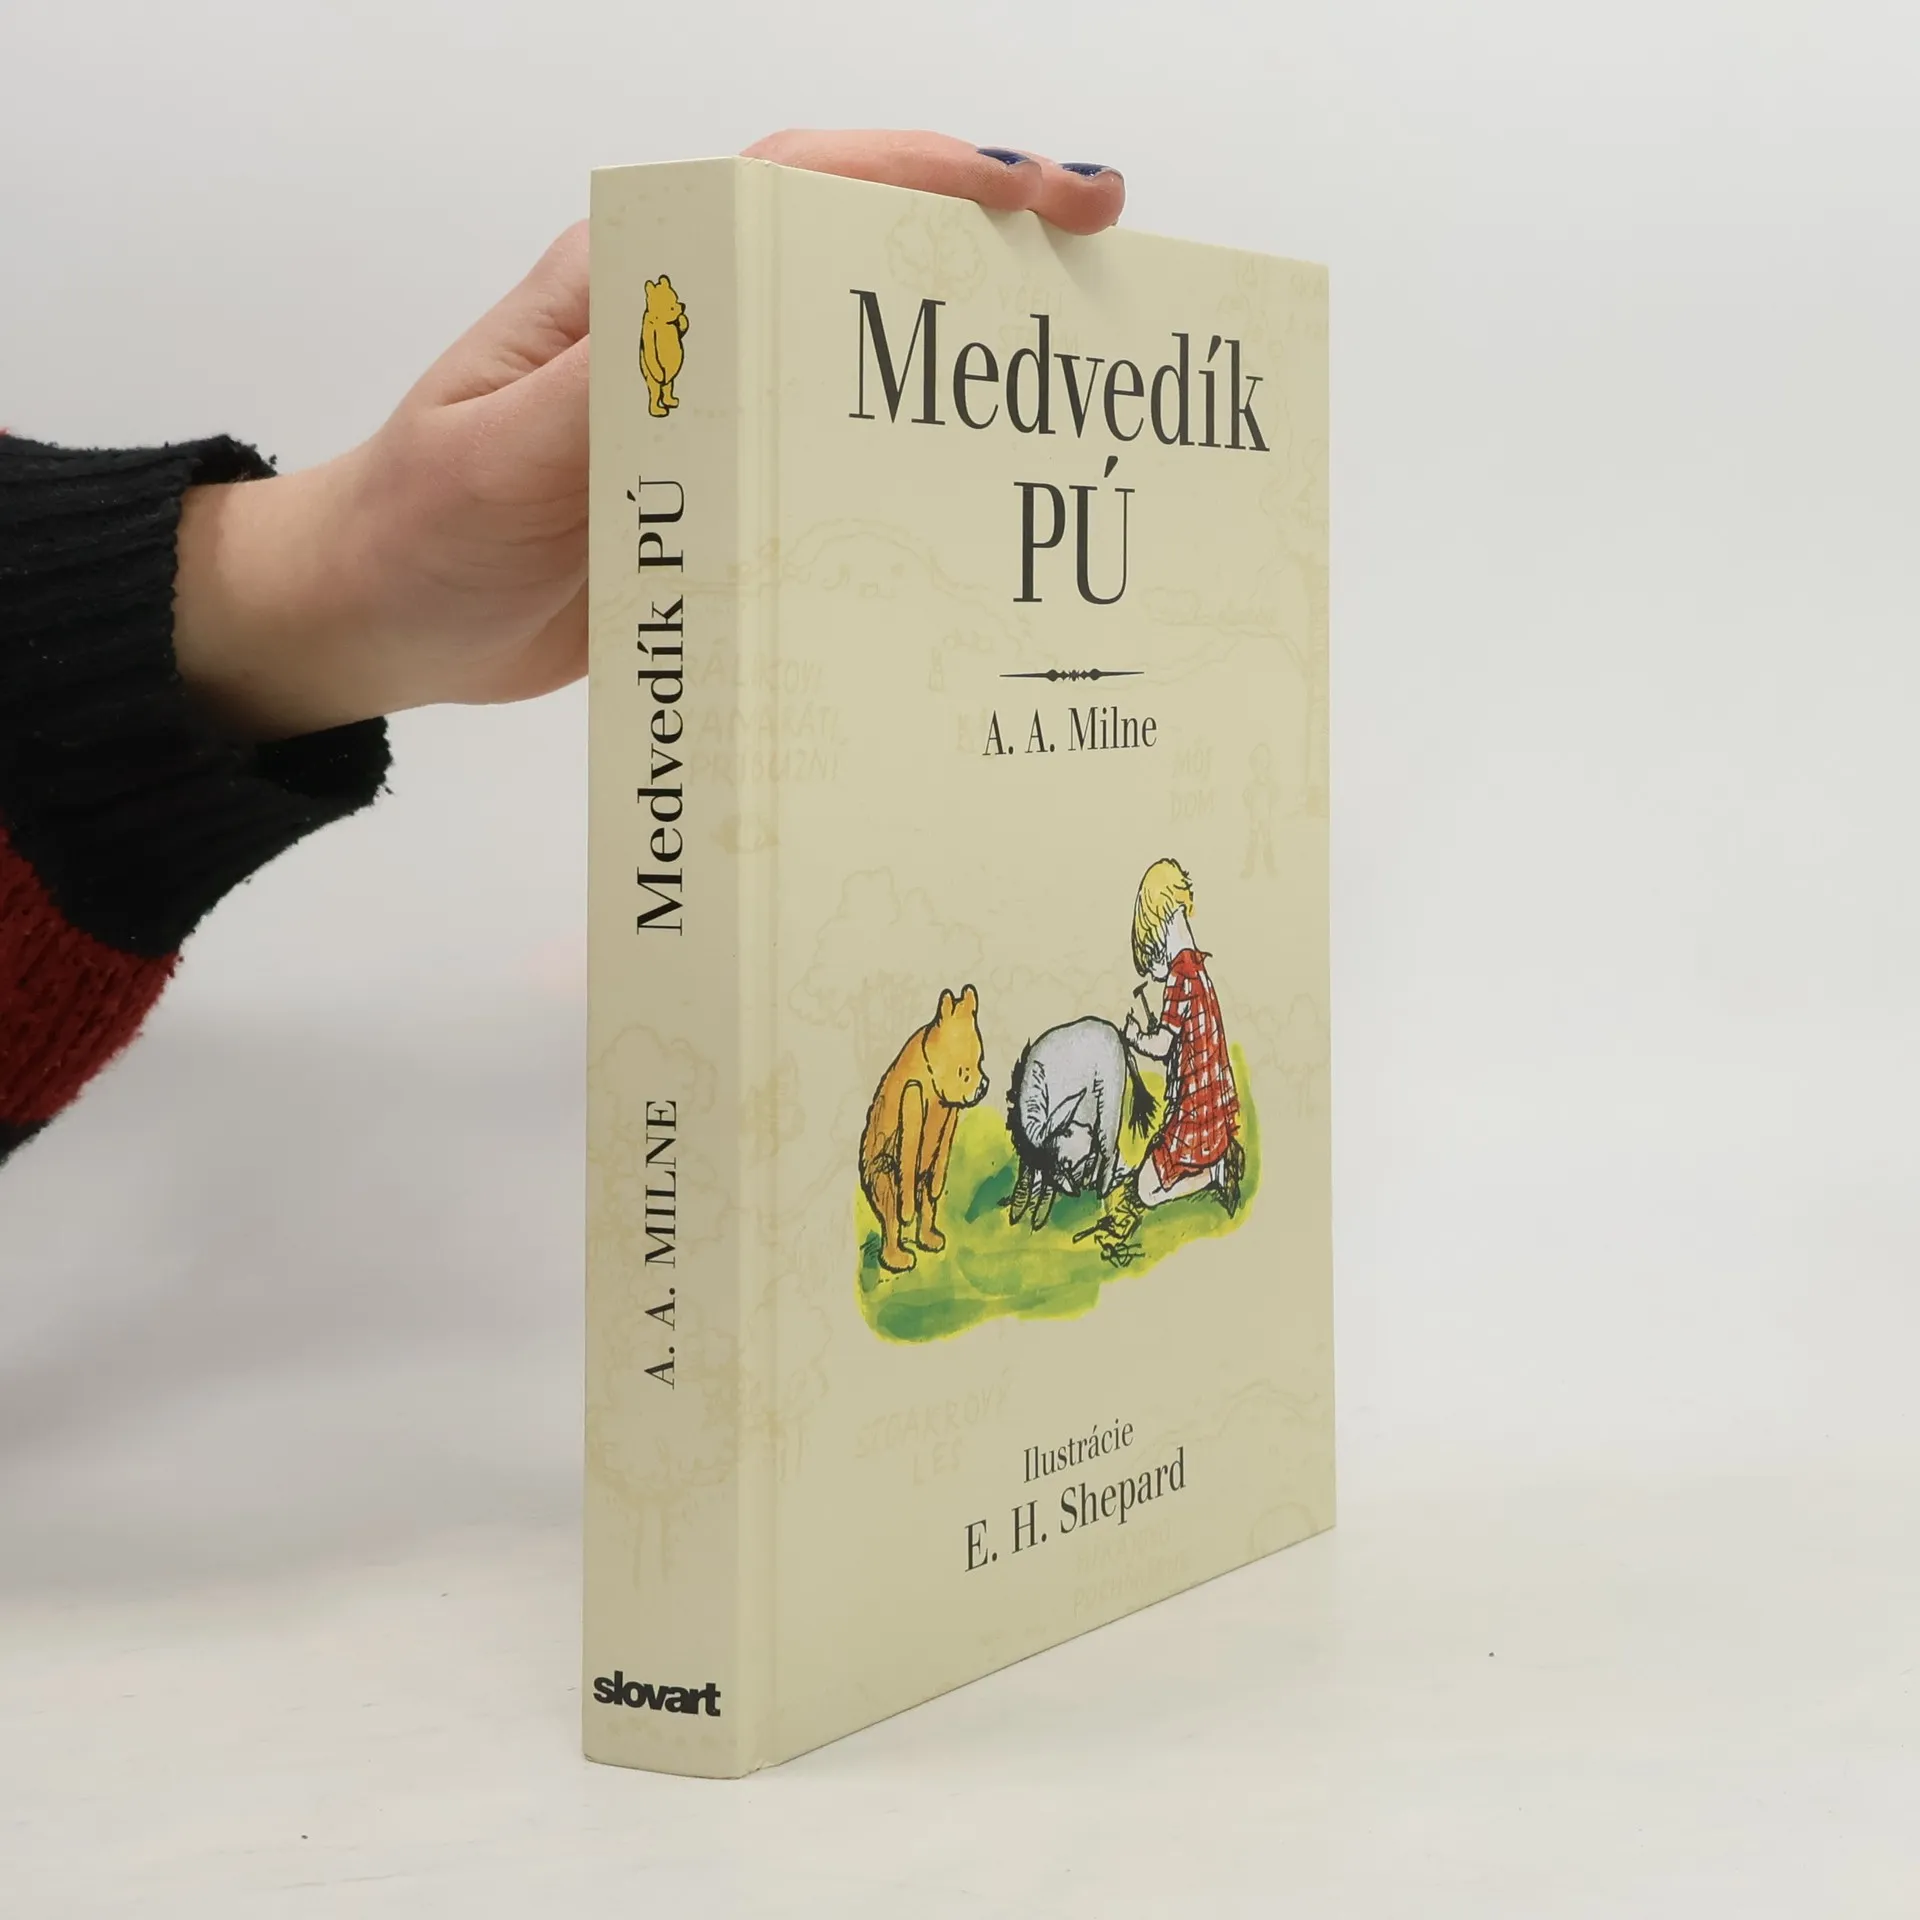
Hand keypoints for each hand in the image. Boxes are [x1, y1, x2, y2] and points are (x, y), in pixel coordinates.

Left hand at [173, 131, 1124, 738]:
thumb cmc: (418, 526)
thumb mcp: (500, 461)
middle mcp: (687, 334)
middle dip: (979, 249)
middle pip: (852, 258)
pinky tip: (968, 502)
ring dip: (956, 362)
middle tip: (1102, 270)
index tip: (1042, 190)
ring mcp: (708, 417)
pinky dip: (903, 466)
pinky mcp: (716, 496)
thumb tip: (735, 335)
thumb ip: (610, 395)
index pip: (795, 189)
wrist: (375, 618)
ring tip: (1068, 386)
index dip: (925, 175)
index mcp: (634, 289)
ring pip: (854, 361)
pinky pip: (826, 464)